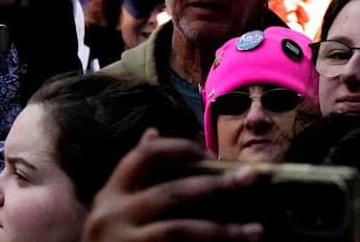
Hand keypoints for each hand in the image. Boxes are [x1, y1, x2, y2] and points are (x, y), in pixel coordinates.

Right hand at [82, 130, 261, 241]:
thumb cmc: (108, 241)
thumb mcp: (112, 206)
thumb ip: (133, 176)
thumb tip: (153, 132)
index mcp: (110, 195)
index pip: (143, 157)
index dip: (179, 149)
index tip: (210, 153)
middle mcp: (114, 215)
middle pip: (171, 192)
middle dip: (215, 184)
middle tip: (250, 178)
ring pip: (182, 230)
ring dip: (224, 230)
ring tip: (256, 230)